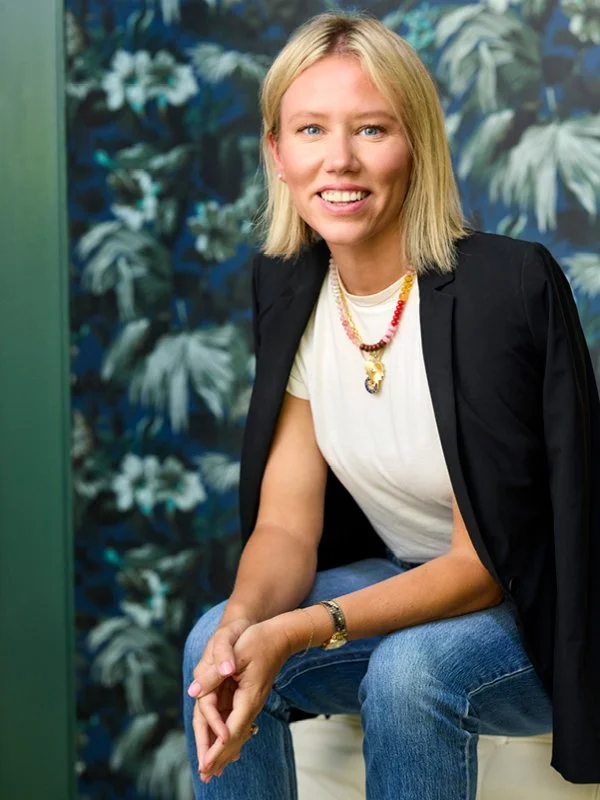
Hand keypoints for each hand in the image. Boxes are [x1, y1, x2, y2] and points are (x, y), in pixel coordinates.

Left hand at [188, 618, 253, 776]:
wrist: (282, 635)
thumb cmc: (259, 640)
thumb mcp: (235, 653)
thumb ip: (213, 675)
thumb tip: (193, 691)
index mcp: (248, 697)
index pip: (230, 731)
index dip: (216, 749)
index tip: (204, 765)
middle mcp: (251, 703)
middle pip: (232, 736)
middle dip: (218, 756)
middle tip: (205, 776)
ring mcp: (251, 701)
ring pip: (234, 731)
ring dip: (223, 750)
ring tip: (213, 770)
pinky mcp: (249, 696)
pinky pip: (236, 721)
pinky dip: (228, 736)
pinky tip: (226, 746)